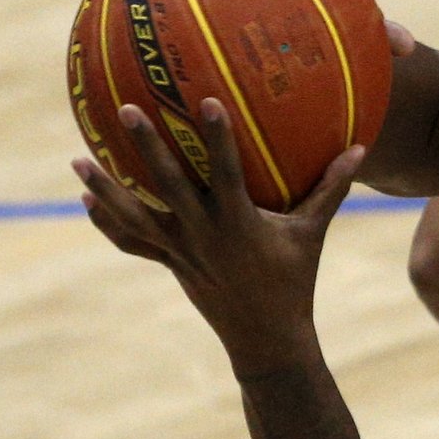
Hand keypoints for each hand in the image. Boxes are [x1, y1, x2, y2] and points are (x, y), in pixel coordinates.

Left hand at [76, 100, 358, 377]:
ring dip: (104, 187)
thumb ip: (332, 189)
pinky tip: (88, 200)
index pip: (226, 172)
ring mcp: (180, 250)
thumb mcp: (313, 233)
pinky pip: (131, 241)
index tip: (207, 101)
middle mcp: (202, 234)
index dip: (218, 137)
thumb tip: (359, 148)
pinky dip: (108, 221)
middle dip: (145, 146)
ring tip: (78, 158)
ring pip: (134, 213)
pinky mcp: (169, 262)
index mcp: (239, 223)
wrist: (265, 337)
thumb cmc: (294, 280)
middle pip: (166, 184)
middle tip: (125, 110)